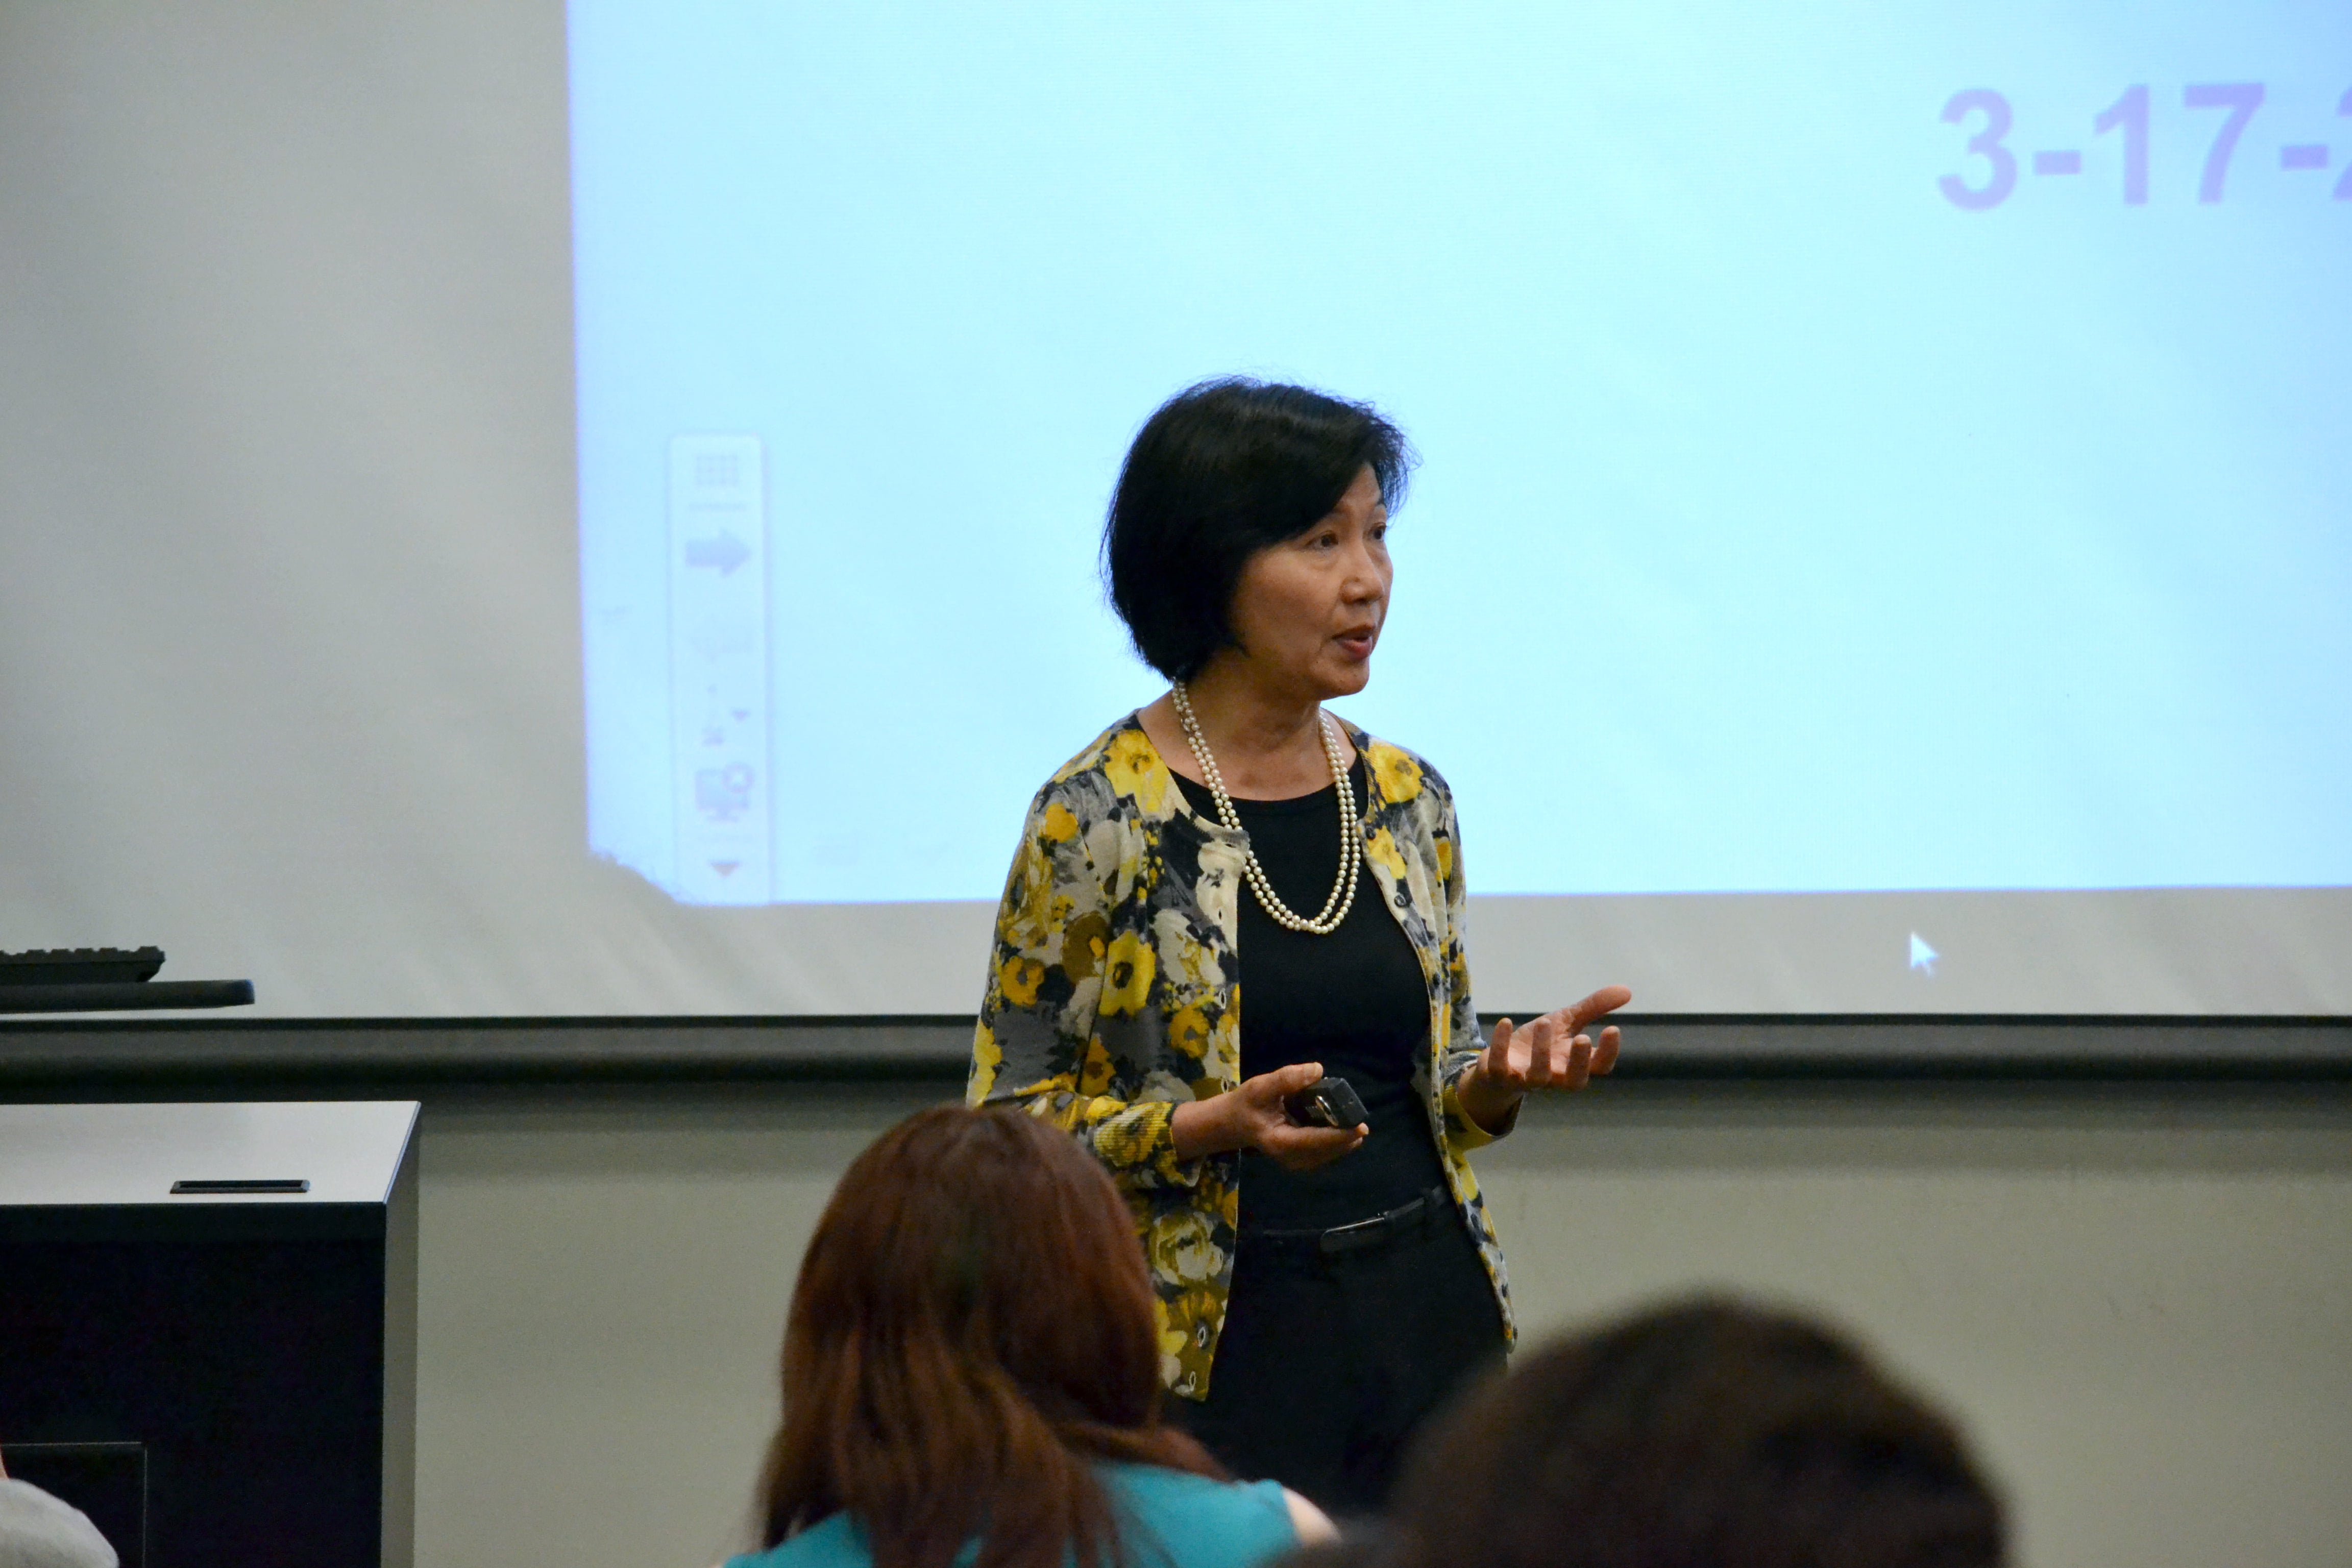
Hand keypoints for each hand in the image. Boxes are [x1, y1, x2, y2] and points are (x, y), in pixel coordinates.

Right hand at [1170, 1061, 1366, 1170]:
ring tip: (1351, 1117)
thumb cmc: (1247, 1104)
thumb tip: (1317, 1070)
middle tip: (1358, 1115)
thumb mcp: (1261, 1087)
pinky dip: (1337, 1139)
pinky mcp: (1302, 1159)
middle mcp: (1291, 1159)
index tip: (1360, 1126)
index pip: (1315, 1141)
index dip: (1339, 1135)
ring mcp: (1298, 1162)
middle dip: (1346, 1134)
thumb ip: (1287, 1079)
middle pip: (1328, 1151)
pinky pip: (1327, 1152)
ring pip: (1330, 1154)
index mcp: (1280, 1143)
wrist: (1234, 1123)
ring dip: (1344, 1137)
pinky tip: (1341, 1124)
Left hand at [1458, 985, 1629, 1132]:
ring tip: (1544, 1021)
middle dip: (1579, 1061)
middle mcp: (1555, 1076)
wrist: (1503, 1061)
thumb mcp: (1567, 1022)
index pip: (1599, 1066)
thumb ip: (1594, 1008)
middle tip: (1583, 1037)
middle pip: (1574, 1081)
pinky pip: (1500, 1067)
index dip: (1608, 1052)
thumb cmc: (1541, 1043)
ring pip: (1538, 1075)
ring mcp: (1528, 1078)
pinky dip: (1501, 1045)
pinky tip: (1505, 1022)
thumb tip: (1627, 990)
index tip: (1612, 1029)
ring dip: (1541, 1050)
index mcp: (1574, 1063)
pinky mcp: (1501, 1076)